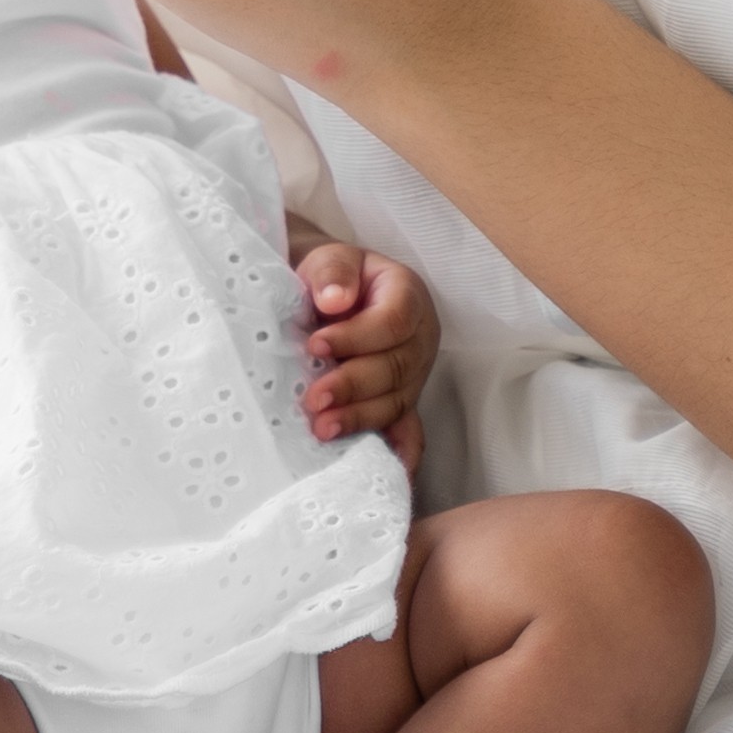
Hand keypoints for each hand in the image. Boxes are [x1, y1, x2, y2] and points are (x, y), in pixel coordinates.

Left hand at [291, 239, 434, 465]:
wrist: (328, 296)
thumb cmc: (330, 278)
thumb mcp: (329, 259)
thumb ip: (333, 272)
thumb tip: (335, 300)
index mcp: (408, 297)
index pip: (393, 322)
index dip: (356, 337)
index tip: (314, 345)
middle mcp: (420, 340)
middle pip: (396, 369)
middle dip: (353, 386)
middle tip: (313, 399)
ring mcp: (415, 376)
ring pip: (396, 403)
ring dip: (360, 418)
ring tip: (322, 428)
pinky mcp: (401, 403)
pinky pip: (409, 432)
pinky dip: (400, 453)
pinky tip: (391, 474)